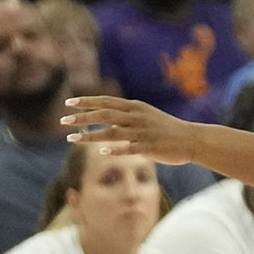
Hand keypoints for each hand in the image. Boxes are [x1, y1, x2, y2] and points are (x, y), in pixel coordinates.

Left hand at [61, 95, 198, 164]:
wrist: (190, 139)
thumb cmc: (166, 128)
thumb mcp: (146, 115)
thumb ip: (126, 114)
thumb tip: (105, 114)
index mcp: (136, 107)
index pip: (107, 101)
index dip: (87, 101)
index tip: (69, 103)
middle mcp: (137, 117)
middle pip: (105, 114)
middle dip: (83, 117)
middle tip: (63, 121)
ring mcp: (142, 132)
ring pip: (112, 132)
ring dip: (90, 135)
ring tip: (71, 138)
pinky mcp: (148, 146)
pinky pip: (128, 148)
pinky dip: (115, 150)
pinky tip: (101, 152)